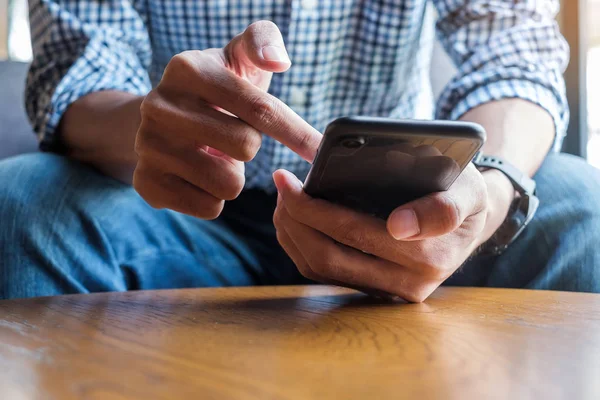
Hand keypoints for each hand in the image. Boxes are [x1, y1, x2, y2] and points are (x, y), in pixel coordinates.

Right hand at [133, 21, 320, 218]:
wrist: (163, 119)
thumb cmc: (217, 88)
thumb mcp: (238, 57)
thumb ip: (263, 41)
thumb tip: (278, 60)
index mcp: (188, 68)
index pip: (260, 109)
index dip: (296, 133)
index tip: (319, 151)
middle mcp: (159, 105)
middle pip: (246, 147)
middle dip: (249, 147)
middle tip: (231, 136)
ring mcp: (147, 145)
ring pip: (228, 184)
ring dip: (232, 176)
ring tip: (213, 156)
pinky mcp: (145, 182)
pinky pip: (209, 208)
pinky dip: (214, 197)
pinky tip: (198, 176)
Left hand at [273, 165, 488, 301]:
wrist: (466, 225)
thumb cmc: (461, 196)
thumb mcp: (469, 191)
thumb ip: (444, 208)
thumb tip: (398, 226)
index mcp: (432, 255)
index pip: (364, 235)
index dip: (322, 214)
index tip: (295, 190)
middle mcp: (409, 282)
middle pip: (332, 254)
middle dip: (297, 216)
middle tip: (282, 182)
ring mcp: (387, 291)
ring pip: (322, 267)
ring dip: (292, 232)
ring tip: (283, 198)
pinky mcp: (370, 289)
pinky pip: (323, 273)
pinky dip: (298, 245)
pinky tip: (292, 219)